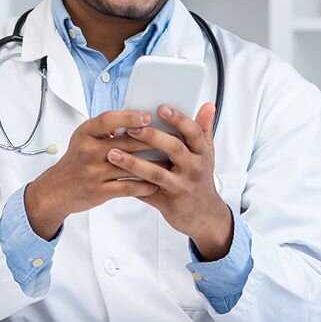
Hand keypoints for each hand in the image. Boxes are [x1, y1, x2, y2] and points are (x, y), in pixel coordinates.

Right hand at [24, 110, 159, 238]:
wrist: (57, 190)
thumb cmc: (77, 159)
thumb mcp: (85, 137)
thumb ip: (107, 128)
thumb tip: (138, 118)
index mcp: (86, 133)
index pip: (107, 120)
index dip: (128, 117)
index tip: (147, 117)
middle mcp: (89, 151)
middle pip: (125, 143)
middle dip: (151, 141)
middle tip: (172, 139)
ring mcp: (94, 172)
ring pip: (130, 166)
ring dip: (153, 165)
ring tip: (171, 162)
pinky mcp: (99, 191)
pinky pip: (127, 188)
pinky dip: (144, 186)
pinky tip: (157, 184)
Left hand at [106, 103, 232, 260]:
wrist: (205, 215)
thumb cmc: (202, 180)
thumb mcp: (207, 155)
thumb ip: (205, 130)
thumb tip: (207, 106)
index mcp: (201, 154)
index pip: (193, 132)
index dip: (178, 119)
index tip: (161, 109)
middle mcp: (193, 169)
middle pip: (174, 149)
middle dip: (151, 137)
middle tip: (130, 128)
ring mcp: (181, 187)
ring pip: (156, 173)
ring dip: (133, 163)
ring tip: (113, 153)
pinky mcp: (169, 203)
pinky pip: (146, 193)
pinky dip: (130, 185)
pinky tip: (114, 178)